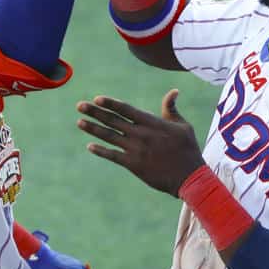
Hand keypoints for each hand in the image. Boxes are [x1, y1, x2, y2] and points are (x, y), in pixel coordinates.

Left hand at [77, 91, 205, 196]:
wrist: (189, 177)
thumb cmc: (188, 150)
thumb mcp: (183, 126)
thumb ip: (171, 109)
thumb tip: (173, 91)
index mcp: (152, 123)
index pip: (127, 110)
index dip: (111, 103)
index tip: (97, 98)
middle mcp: (141, 135)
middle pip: (113, 121)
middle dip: (95, 112)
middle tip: (79, 106)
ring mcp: (136, 150)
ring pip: (110, 136)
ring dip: (93, 129)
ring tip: (79, 122)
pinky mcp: (134, 165)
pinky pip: (113, 156)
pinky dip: (101, 151)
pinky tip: (90, 146)